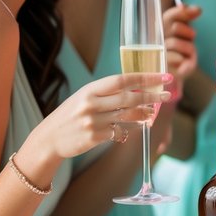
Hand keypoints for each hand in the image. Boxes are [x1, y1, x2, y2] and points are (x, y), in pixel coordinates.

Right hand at [31, 73, 172, 162]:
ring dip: (144, 113)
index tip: (163, 76)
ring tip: (152, 112)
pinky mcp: (94, 138)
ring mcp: (92, 122)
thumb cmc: (70, 115)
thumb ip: (107, 93)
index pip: (122, 80)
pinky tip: (135, 126)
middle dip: (152, 96)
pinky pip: (120, 132)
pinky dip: (130, 129)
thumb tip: (138, 89)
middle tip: (167, 95)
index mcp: (90, 90)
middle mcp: (91, 104)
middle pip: (129, 98)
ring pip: (127, 116)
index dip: (145, 77)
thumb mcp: (84, 97)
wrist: (48, 139)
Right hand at [156, 0, 201, 85]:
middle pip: (170, 18)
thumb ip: (187, 17)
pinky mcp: (159, 64)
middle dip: (185, 26)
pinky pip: (179, 57)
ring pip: (176, 40)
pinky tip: (185, 63)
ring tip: (188, 51)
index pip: (155, 1)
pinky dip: (188, 60)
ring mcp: (153, 47)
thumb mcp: (184, 32)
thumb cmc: (177, 50)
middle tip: (192, 35)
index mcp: (156, 21)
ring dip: (188, 46)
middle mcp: (152, 31)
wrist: (170, 77)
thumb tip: (197, 9)